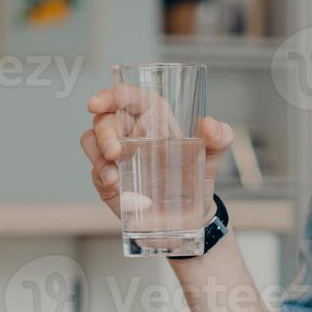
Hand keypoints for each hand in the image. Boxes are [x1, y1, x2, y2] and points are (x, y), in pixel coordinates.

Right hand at [80, 86, 232, 220]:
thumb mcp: (213, 155)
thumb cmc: (197, 176)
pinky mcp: (108, 178)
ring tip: (112, 171)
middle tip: (114, 150)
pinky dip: (100, 174)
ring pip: (91, 140)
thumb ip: (219, 137)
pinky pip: (95, 170)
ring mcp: (116, 155)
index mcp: (152, 117)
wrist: (189, 216)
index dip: (110, 95)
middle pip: (105, 118)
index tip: (97, 104)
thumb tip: (210, 124)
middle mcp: (130, 131)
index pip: (127, 96)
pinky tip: (113, 183)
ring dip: (97, 152)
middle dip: (104, 132)